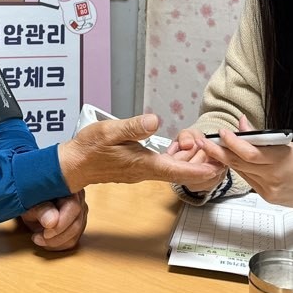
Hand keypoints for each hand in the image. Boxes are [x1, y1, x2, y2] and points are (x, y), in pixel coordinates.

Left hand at [20, 191, 87, 250]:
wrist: (29, 198)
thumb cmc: (28, 197)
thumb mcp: (30, 203)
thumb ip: (41, 210)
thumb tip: (51, 222)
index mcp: (68, 186)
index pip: (73, 207)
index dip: (61, 224)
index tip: (45, 233)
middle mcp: (79, 197)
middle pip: (76, 223)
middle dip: (56, 237)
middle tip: (37, 238)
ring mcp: (81, 210)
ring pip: (76, 234)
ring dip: (56, 242)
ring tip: (38, 238)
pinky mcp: (79, 222)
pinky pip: (74, 239)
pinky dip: (59, 244)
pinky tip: (46, 241)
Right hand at [58, 113, 225, 192]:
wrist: (73, 165)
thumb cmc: (89, 148)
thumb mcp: (109, 131)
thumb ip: (132, 127)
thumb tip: (154, 121)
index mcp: (143, 164)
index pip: (176, 170)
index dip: (199, 169)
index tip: (218, 166)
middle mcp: (146, 171)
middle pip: (182, 172)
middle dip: (200, 160)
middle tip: (207, 141)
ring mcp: (143, 171)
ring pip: (175, 169)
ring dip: (190, 158)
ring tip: (196, 140)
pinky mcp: (140, 168)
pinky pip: (165, 166)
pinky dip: (177, 157)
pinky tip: (178, 145)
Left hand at [217, 119, 292, 211]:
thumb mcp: (287, 145)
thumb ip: (262, 138)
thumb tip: (241, 124)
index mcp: (279, 159)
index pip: (248, 152)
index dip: (231, 142)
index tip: (221, 132)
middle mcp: (272, 176)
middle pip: (239, 163)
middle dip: (219, 152)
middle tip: (204, 141)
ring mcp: (269, 190)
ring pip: (241, 172)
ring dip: (226, 160)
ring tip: (212, 149)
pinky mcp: (268, 198)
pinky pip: (249, 181)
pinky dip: (240, 170)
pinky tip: (232, 162)